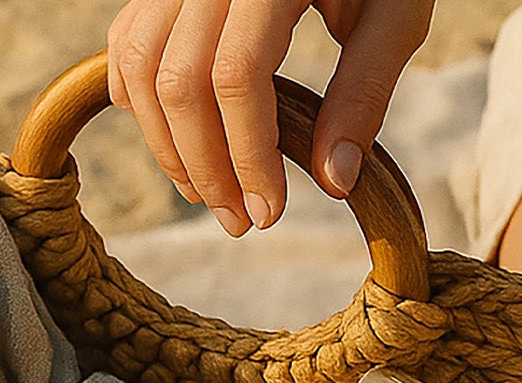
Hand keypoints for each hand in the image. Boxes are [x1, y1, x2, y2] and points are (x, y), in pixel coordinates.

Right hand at [106, 0, 434, 234]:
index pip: (235, 78)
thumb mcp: (394, 12)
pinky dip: (139, 102)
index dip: (247, 157)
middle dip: (206, 168)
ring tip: (209, 193)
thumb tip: (333, 181)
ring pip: (139, 69)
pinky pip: (126, 45)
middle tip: (240, 222)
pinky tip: (178, 140)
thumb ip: (365, 89)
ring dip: (168, 147)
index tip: (271, 212)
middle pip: (178, 84)